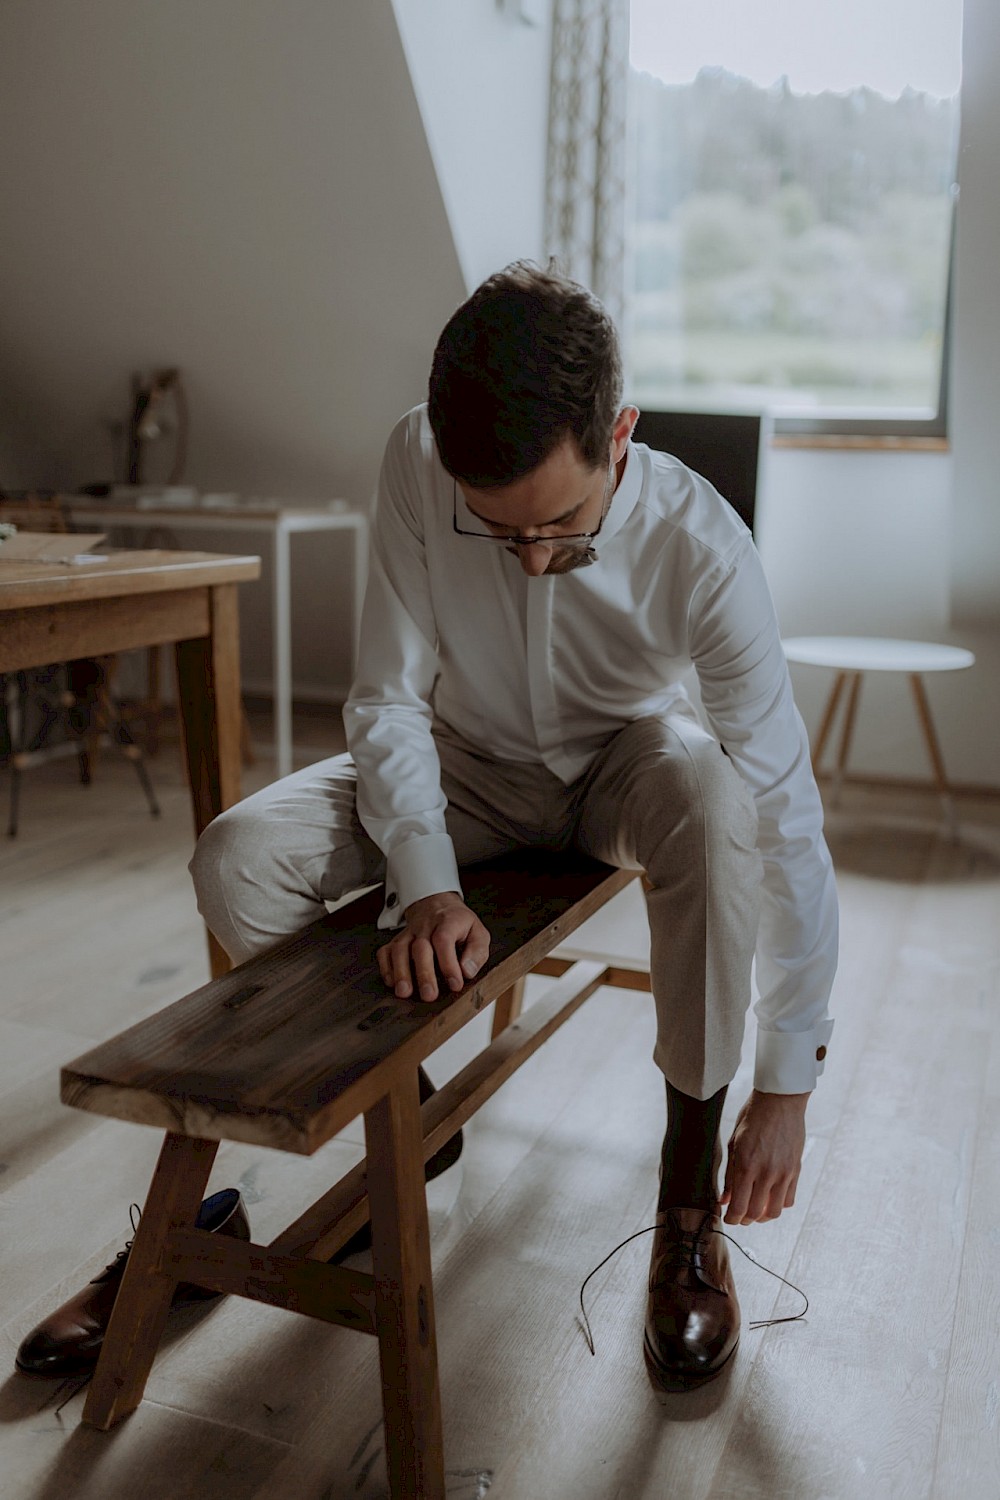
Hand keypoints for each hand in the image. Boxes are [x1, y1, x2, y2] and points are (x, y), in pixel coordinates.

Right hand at [376, 890, 489, 1002]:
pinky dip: (386, 967)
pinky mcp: (397, 940)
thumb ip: (477, 952)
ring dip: (401, 972)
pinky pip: (385, 952)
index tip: (455, 984)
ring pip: (400, 949)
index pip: (444, 940)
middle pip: (420, 947)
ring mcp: (409, 933)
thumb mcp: (478, 932)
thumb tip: (467, 971)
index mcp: (448, 922)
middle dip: (424, 973)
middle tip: (429, 995)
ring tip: (404, 992)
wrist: (437, 904)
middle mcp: (426, 926)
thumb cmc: (459, 924)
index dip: (449, 963)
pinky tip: (391, 982)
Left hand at [720, 1089, 808, 1224]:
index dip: (732, 1219)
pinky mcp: (796, 1170)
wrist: (780, 1101)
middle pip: (755, 1213)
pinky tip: (769, 1197)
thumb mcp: (734, 1143)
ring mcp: (784, 1173)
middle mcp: (767, 1173)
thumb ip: (730, 1175)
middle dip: (744, 1220)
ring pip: (774, 1212)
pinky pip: (788, 1199)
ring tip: (754, 1210)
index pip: (739, 1207)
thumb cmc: (753, 1117)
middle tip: (739, 1216)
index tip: (728, 1218)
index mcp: (746, 1165)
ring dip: (762, 1216)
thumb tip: (725, 1200)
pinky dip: (778, 1204)